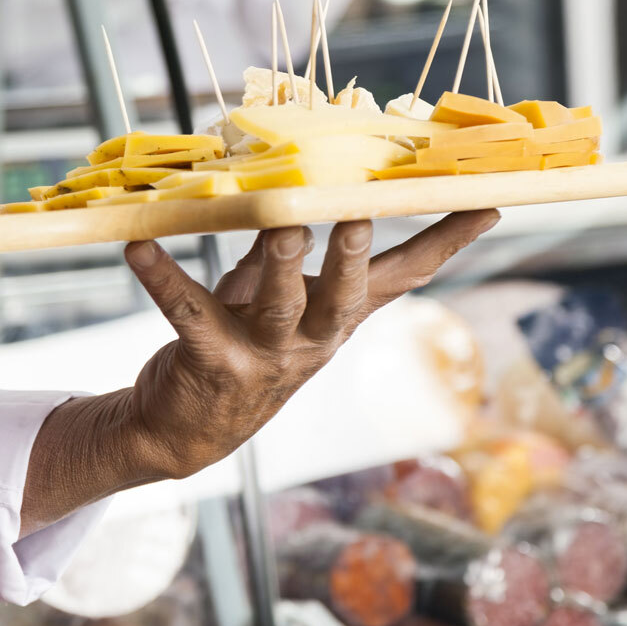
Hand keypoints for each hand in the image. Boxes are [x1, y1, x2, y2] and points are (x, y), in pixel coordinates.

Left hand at [20, 210, 497, 534]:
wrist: (188, 430)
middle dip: (355, 259)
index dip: (446, 244)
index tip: (487, 204)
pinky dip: (162, 278)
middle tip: (361, 218)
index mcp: (338, 318)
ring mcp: (263, 355)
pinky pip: (187, 311)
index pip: (403, 278)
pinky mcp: (209, 360)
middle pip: (346, 297)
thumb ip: (284, 254)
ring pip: (278, 306)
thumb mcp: (276, 302)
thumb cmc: (241, 347)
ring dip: (281, 264)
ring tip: (283, 224)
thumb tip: (296, 194)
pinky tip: (139, 250)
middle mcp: (312, 340)